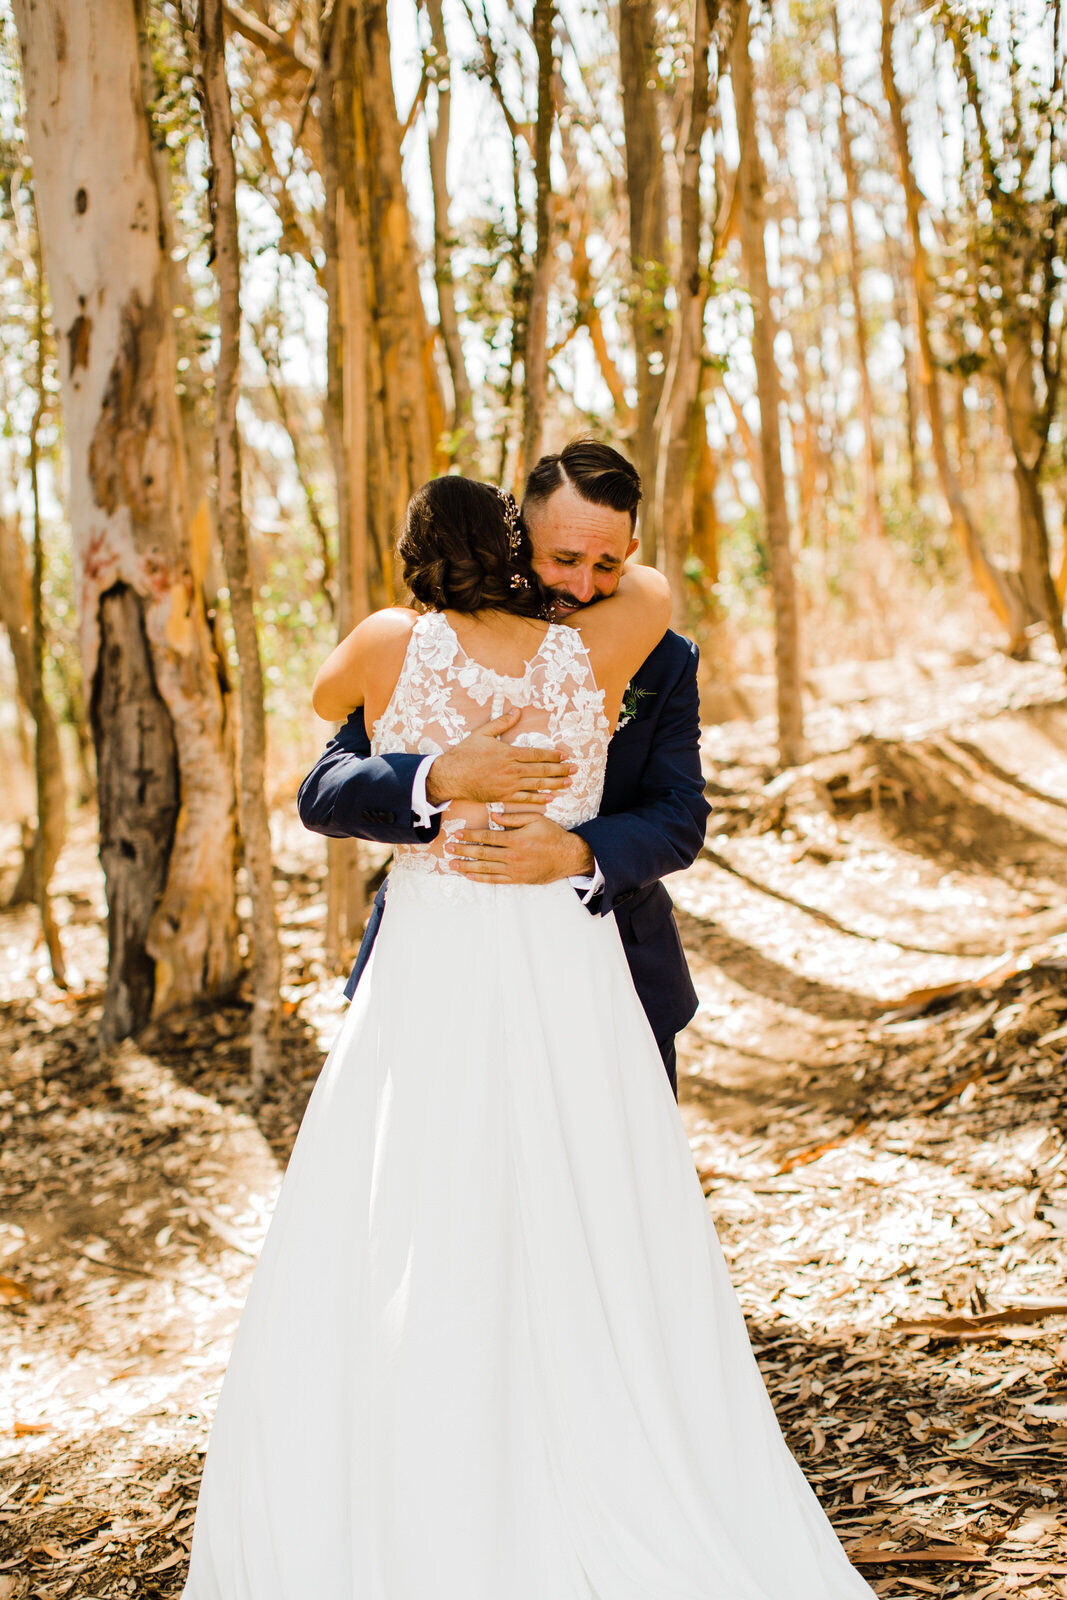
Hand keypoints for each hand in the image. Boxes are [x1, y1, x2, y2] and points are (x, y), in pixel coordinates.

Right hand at [426, 708, 573, 806]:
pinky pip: (525, 799)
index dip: (553, 755)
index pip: (537, 754)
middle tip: (575, 769)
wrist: (451, 775)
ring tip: (569, 783)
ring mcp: (508, 785)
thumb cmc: (465, 754)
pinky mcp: (503, 796)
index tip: (565, 756)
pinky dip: (538, 798)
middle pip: (542, 770)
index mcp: (509, 753)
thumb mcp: (483, 733)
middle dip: (560, 770)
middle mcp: (512, 770)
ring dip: (555, 784)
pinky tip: (550, 798)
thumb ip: (502, 723)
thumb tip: (516, 711)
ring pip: (537, 785)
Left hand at [449, 813, 594, 884]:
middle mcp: (512, 855)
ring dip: (467, 866)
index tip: (457, 834)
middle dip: (463, 851)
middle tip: (448, 849)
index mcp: (515, 839)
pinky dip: (481, 878)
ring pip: (485, 868)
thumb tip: (494, 816)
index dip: (470, 835)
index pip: (487, 837)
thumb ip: (514, 818)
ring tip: (452, 864)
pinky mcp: (517, 879)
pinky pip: (495, 880)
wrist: (568, 857)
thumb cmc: (552, 836)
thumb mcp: (536, 820)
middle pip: (482, 853)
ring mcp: (514, 869)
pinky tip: (469, 875)